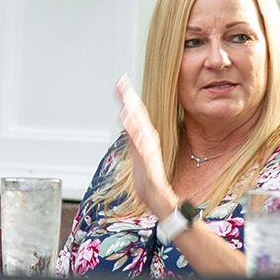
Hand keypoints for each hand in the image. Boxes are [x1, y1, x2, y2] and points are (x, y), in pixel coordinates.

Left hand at [116, 76, 176, 219]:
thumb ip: (134, 141)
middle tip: (121, 81)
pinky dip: (133, 130)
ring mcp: (147, 149)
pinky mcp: (146, 160)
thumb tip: (128, 129)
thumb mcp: (139, 156)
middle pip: (137, 115)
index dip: (130, 98)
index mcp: (145, 138)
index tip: (121, 83)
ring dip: (131, 110)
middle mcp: (148, 140)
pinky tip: (127, 121)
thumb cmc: (148, 180)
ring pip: (138, 126)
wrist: (158, 197)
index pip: (137, 114)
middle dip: (129, 98)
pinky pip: (138, 142)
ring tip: (123, 96)